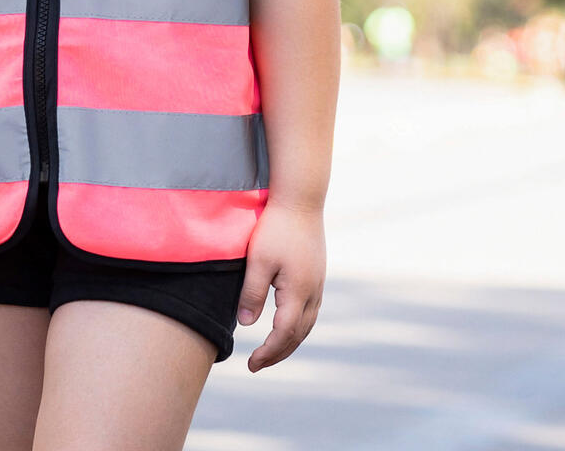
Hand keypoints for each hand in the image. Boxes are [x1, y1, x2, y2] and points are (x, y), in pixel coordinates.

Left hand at [236, 199, 324, 371]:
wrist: (301, 200)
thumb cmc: (276, 228)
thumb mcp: (258, 260)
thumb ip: (252, 293)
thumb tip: (246, 325)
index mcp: (298, 292)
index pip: (283, 334)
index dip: (268, 353)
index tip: (251, 364)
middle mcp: (313, 292)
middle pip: (298, 335)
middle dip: (278, 353)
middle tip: (257, 364)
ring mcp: (318, 283)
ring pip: (307, 324)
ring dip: (290, 342)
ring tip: (271, 351)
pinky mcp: (318, 274)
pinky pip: (310, 311)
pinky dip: (298, 326)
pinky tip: (287, 324)